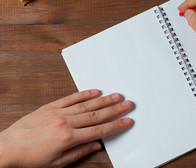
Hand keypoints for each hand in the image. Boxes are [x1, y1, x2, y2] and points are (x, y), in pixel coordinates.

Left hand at [0, 89, 132, 167]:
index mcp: (69, 138)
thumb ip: (79, 152)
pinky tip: (95, 91)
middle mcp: (65, 123)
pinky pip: (70, 98)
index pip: (99, 130)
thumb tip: (96, 145)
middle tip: (128, 104)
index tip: (126, 121)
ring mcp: (58, 112)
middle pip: (96, 115)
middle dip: (115, 109)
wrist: (6, 149)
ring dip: (103, 100)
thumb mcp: (57, 163)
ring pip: (86, 105)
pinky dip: (84, 94)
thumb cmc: (30, 160)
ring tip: (116, 95)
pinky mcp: (50, 106)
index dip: (115, 125)